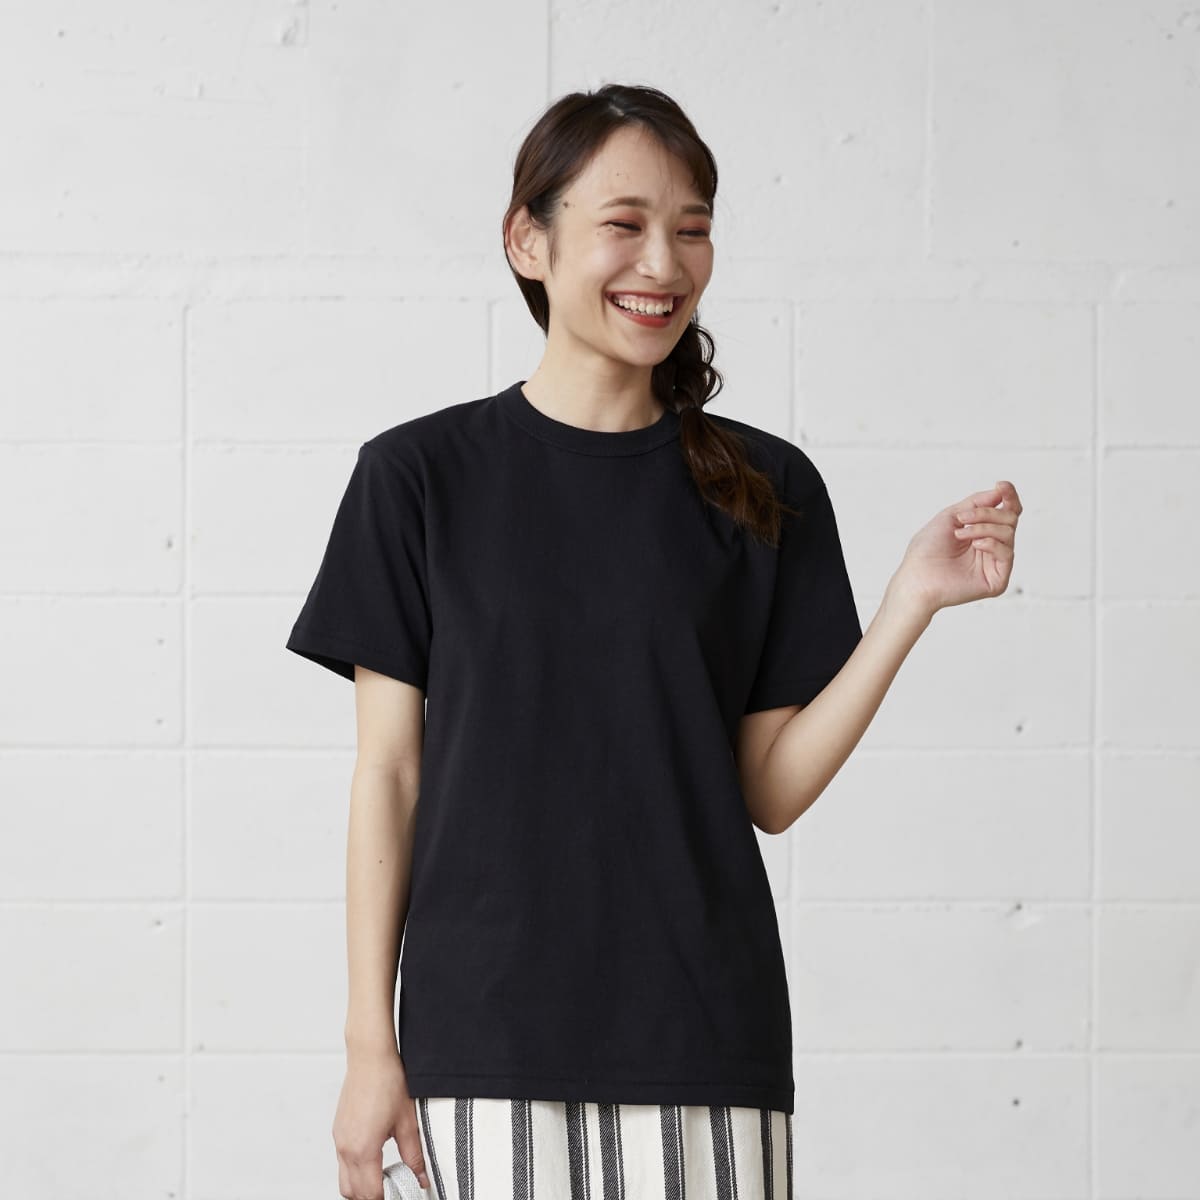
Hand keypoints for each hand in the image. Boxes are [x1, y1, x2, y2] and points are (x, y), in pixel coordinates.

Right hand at [334, 1050, 429, 1197]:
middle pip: (352, 1193)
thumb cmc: (387, 1081)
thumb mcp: (407, 1122)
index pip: (371, 1193)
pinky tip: (373, 1159)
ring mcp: (339, 1139)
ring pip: (344, 1180)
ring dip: (361, 1186)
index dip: (386, 1199)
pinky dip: (355, 1170)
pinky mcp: (338, 1130)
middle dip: (371, 1197)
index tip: (400, 1194)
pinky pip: (342, 1162)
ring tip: (383, 1178)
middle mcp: (346, 1148)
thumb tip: (421, 1178)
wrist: (370, 1056)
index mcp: (363, 1149)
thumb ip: (414, 1155)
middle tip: (392, 1190)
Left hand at [887, 480, 1021, 618]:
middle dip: (987, 513)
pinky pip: (1007, 552)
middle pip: (1010, 518)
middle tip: (963, 518)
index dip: (1008, 495)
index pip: (1006, 511)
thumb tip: (1001, 491)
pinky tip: (975, 545)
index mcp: (981, 531)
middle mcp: (991, 546)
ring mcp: (995, 563)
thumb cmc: (927, 549)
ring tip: (960, 533)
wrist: (916, 577)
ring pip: (1009, 532)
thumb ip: (978, 502)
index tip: (1001, 485)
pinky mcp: (998, 579)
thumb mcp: (951, 516)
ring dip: (983, 527)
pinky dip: (991, 543)